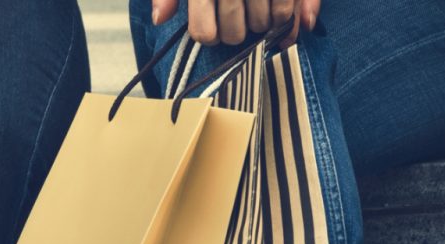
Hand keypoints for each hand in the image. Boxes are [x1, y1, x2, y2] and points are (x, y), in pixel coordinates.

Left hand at [150, 0, 317, 46]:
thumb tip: (160, 18)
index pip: (204, 32)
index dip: (208, 34)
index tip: (211, 27)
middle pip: (233, 35)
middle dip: (234, 32)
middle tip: (236, 19)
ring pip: (261, 26)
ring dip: (259, 24)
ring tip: (256, 8)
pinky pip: (285, 13)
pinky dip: (283, 18)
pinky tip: (275, 8)